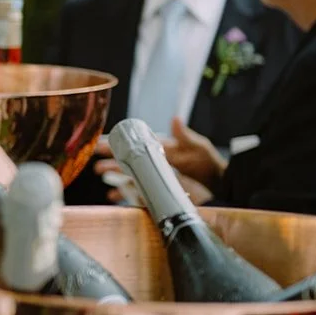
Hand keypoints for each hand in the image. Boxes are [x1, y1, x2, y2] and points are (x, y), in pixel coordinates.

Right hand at [92, 116, 226, 196]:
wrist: (221, 185)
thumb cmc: (210, 164)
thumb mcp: (199, 147)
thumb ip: (185, 136)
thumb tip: (175, 118)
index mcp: (161, 150)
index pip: (135, 144)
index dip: (118, 143)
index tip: (101, 142)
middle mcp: (155, 163)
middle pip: (128, 161)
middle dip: (110, 160)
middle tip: (94, 161)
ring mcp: (155, 178)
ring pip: (129, 176)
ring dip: (114, 176)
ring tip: (101, 175)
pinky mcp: (158, 191)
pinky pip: (137, 193)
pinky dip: (124, 194)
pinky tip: (114, 196)